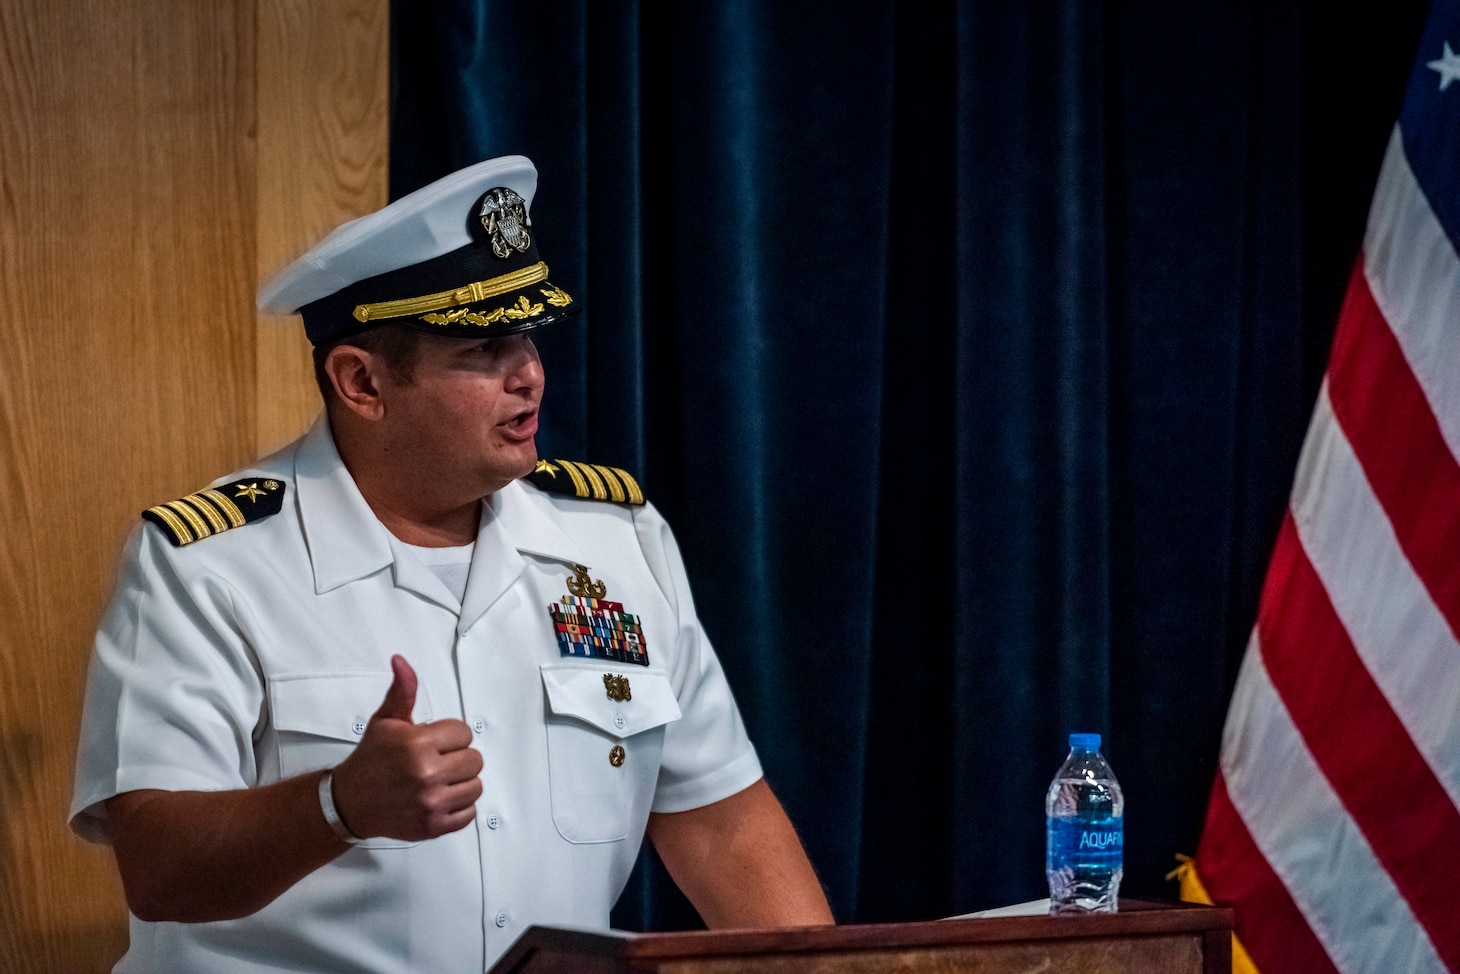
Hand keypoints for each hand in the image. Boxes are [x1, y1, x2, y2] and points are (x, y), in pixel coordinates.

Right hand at [328, 655, 482, 840]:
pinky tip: (439, 798)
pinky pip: (469, 813)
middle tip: (436, 761)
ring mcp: (431, 803)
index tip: (433, 742)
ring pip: (475, 786)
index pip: (464, 733)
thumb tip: (402, 661)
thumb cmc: (371, 759)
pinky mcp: (434, 826)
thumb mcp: (385, 720)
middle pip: (474, 760)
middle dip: (457, 758)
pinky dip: (458, 807)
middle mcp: (427, 773)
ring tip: (438, 780)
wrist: (350, 802)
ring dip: (461, 782)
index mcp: (418, 744)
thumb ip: (402, 690)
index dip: (450, 736)